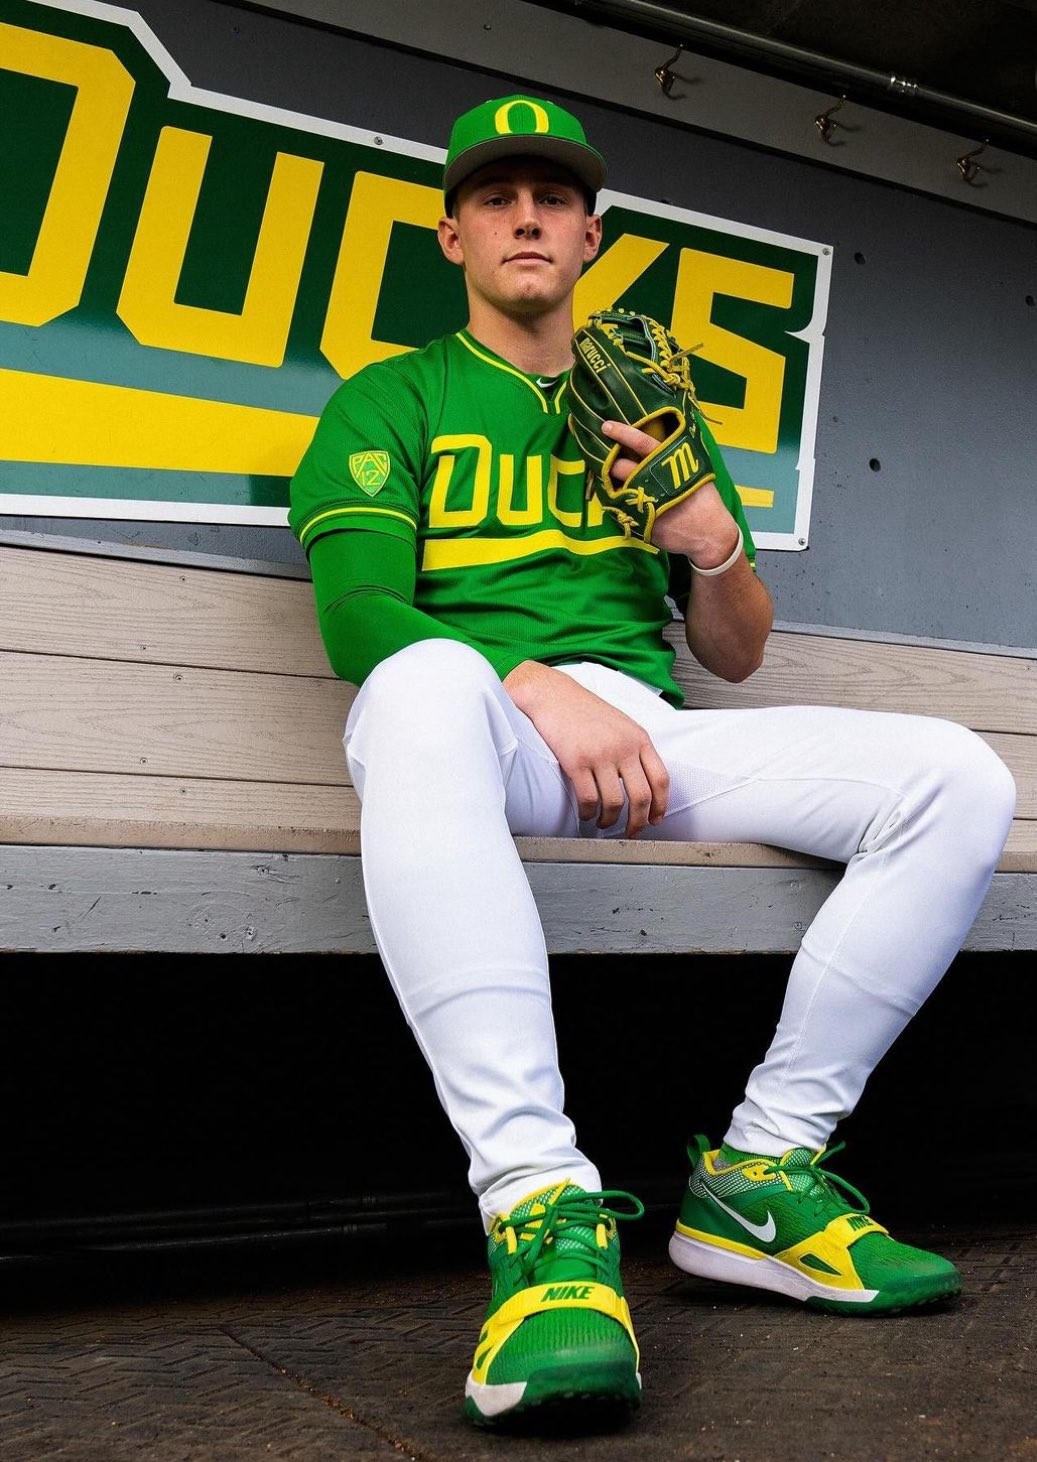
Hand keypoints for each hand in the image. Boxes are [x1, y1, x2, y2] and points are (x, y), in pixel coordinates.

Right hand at [503, 660, 668, 836]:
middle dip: (638, 822)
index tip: (655, 819)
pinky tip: (585, 814)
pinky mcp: (576, 761)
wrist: (553, 694)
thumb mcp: (620, 724)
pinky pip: (588, 798)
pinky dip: (588, 813)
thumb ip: (634, 748)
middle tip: (631, 832)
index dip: (661, 805)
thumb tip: (642, 783)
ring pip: (614, 802)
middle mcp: (623, 747)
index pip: (660, 779)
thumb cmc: (584, 710)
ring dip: (609, 821)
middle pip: (641, 796)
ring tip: (603, 823)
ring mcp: (600, 754)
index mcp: (638, 738)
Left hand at [600, 420, 739, 563]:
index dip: (624, 433)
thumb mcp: (695, 472)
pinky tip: (621, 500)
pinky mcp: (640, 522)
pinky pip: (620, 508)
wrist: (709, 535)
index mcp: (670, 465)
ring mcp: (646, 502)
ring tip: (612, 481)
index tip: (607, 426)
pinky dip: (618, 503)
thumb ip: (677, 457)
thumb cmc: (703, 500)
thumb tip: (662, 439)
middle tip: (609, 462)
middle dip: (611, 463)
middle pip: (622, 467)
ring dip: (611, 483)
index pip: (643, 443)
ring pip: (617, 487)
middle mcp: (655, 482)